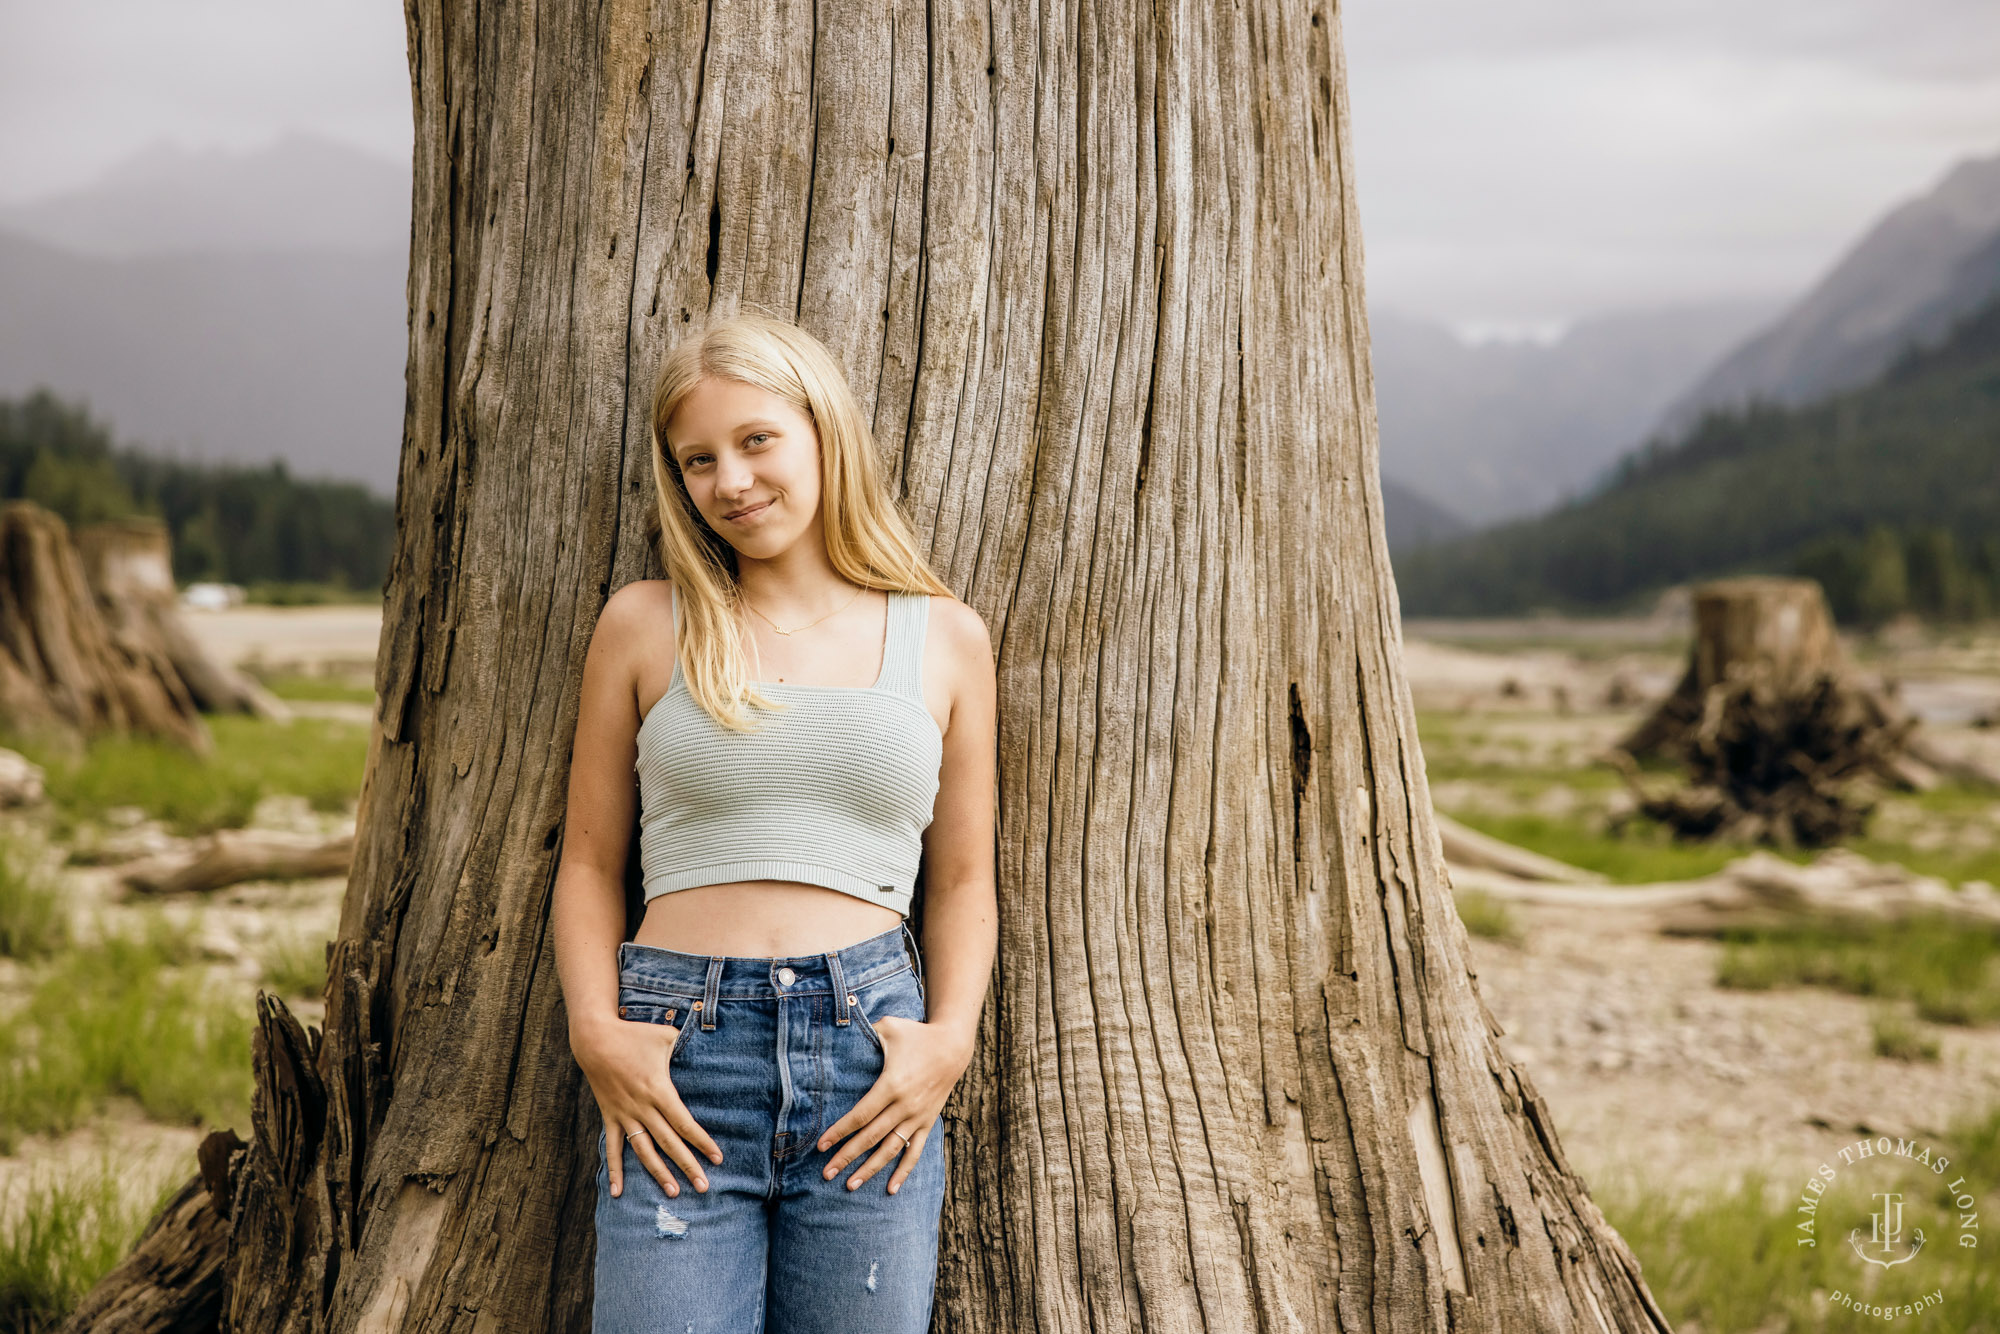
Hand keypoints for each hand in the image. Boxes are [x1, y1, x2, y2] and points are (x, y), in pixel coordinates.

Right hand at [572, 1015, 721, 1199]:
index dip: (702, 1142)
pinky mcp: (610, 1117)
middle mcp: (642, 1107)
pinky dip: (615, 1170)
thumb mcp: (667, 1036)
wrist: (595, 1039)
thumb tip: (707, 1049)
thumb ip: (687, 1047)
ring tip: (674, 1193)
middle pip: (668, 1142)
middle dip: (687, 1165)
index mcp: (659, 1090)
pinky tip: (618, 1192)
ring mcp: (625, 1114)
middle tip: (704, 1187)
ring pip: (644, 1150)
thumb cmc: (635, 1035)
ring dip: (658, 1173)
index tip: (717, 1158)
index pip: (684, 1123)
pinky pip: (613, 1148)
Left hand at [817, 1016, 969, 1193]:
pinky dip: (903, 1171)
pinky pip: (915, 1151)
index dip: (840, 1131)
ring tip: (850, 1185)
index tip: (822, 1145)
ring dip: (870, 1169)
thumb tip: (839, 1019)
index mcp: (891, 1085)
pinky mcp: (927, 1122)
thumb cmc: (916, 1034)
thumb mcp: (890, 1027)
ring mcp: (917, 1116)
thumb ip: (865, 1030)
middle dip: (846, 1156)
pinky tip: (891, 1189)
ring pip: (890, 1149)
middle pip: (870, 1137)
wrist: (953, 1046)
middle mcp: (904, 1105)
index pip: (860, 1115)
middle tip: (826, 1173)